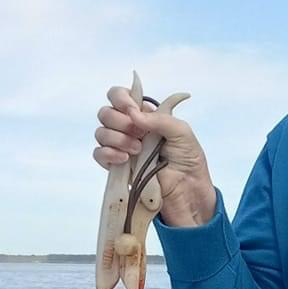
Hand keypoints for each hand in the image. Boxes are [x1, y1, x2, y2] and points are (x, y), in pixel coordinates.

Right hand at [93, 84, 216, 227]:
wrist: (188, 192)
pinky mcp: (117, 167)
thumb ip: (160, 118)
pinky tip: (124, 159)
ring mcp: (121, 148)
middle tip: (138, 134)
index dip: (120, 98)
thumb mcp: (182, 133)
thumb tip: (133, 113)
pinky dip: (108, 153)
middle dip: (119, 120)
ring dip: (116, 138)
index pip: (119, 96)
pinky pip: (99, 154)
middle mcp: (130, 129)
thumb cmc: (188, 161)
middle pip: (106, 113)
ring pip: (101, 133)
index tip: (131, 108)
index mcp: (144, 116)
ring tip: (137, 150)